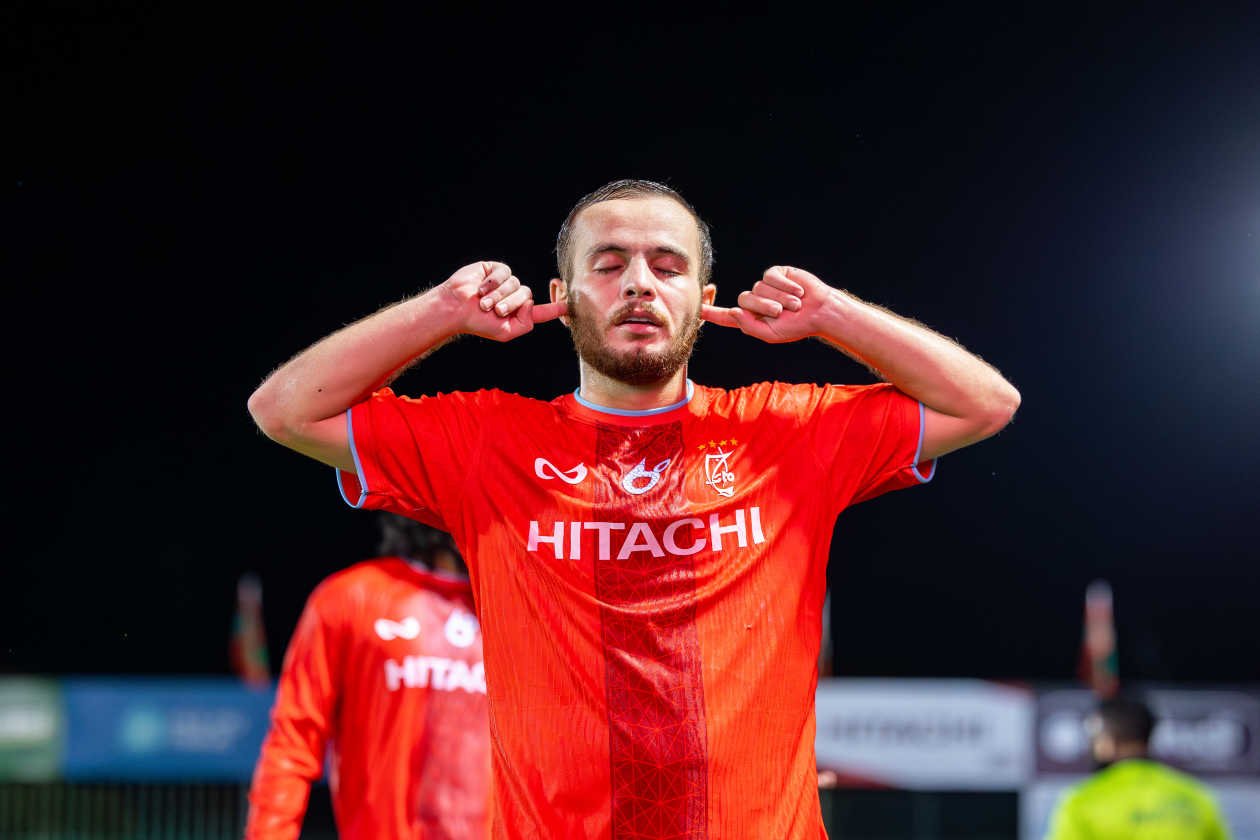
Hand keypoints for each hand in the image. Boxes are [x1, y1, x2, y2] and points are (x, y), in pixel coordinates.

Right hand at [439, 261, 566, 341]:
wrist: (456, 307)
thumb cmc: (477, 322)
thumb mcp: (505, 332)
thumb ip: (525, 324)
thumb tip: (530, 303)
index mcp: (518, 313)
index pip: (541, 311)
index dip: (556, 309)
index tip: (570, 306)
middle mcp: (514, 296)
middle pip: (527, 295)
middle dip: (510, 303)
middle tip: (493, 310)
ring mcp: (506, 282)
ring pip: (515, 284)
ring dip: (498, 295)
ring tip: (483, 302)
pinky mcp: (496, 270)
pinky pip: (504, 273)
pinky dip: (492, 282)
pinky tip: (480, 288)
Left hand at [701, 266, 830, 343]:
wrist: (820, 311)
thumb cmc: (797, 326)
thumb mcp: (772, 335)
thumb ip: (750, 326)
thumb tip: (734, 311)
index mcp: (751, 318)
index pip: (726, 316)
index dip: (711, 313)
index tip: (696, 310)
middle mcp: (754, 301)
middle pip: (744, 300)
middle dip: (764, 307)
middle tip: (783, 313)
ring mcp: (764, 286)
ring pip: (758, 288)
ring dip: (779, 298)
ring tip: (794, 304)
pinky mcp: (775, 274)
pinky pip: (771, 277)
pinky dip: (785, 286)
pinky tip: (798, 291)